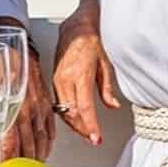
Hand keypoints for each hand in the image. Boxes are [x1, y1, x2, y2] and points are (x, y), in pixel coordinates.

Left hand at [0, 57, 55, 160]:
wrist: (16, 48)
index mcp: (11, 107)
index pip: (9, 143)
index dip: (4, 160)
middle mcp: (27, 110)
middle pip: (27, 147)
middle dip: (20, 164)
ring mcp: (39, 108)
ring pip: (40, 141)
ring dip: (35, 157)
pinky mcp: (46, 103)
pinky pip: (50, 129)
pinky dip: (47, 143)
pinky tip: (43, 150)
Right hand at [51, 9, 119, 144]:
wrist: (76, 28)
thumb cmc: (91, 41)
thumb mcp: (105, 64)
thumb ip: (107, 88)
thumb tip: (113, 106)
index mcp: (80, 74)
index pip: (84, 107)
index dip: (90, 125)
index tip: (96, 138)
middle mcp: (66, 79)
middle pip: (72, 113)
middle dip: (83, 129)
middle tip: (94, 139)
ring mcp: (57, 80)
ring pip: (64, 110)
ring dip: (75, 124)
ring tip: (87, 132)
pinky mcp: (54, 80)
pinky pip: (59, 103)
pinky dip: (68, 114)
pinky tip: (76, 119)